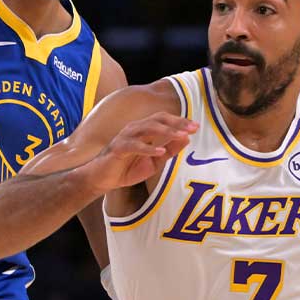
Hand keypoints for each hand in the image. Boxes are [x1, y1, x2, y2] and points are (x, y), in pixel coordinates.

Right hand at [79, 112, 196, 193]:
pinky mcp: (118, 148)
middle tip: (191, 128)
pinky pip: (134, 145)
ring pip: (147, 128)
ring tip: (180, 136)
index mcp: (143, 130)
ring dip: (165, 131)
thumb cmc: (127, 168)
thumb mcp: (154, 161)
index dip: (180, 121)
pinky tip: (159, 151)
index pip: (164, 119)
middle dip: (176, 123)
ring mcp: (125, 137)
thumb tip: (186, 139)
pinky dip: (147, 148)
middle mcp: (135, 129)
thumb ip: (169, 150)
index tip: (195, 127)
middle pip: (158, 119)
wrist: (103, 179)